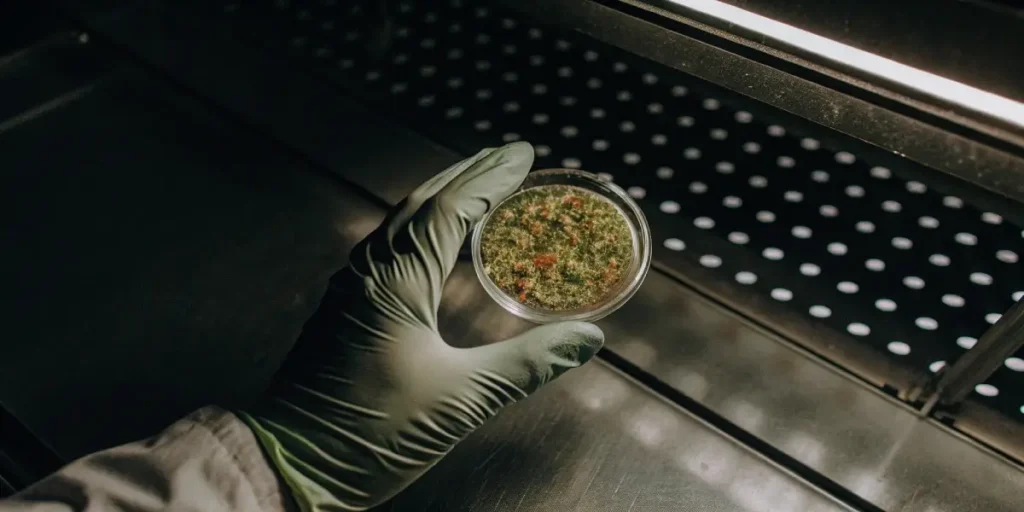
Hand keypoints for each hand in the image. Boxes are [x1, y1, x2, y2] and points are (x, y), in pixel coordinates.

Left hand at [237, 142, 604, 510]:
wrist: (291, 466)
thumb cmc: (368, 432)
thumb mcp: (459, 399)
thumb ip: (526, 364)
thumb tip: (587, 338)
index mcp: (395, 282)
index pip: (449, 210)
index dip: (490, 179)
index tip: (523, 157)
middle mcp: (368, 275)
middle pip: (421, 204)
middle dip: (467, 175)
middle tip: (506, 157)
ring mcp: (350, 292)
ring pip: (399, 225)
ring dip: (441, 198)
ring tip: (476, 186)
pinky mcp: (343, 313)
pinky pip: (386, 250)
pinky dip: (420, 230)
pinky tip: (432, 244)